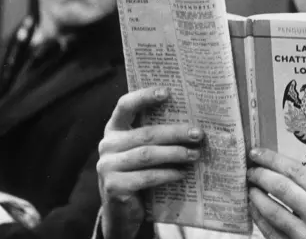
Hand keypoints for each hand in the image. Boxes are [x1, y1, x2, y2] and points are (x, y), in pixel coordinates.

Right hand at [97, 87, 203, 238]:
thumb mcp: (142, 151)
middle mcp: (107, 145)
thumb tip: (192, 124)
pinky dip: (167, 174)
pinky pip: (146, 177)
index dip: (144, 96)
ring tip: (195, 155)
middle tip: (198, 134)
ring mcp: (107, 167)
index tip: (168, 92)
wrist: (121, 212)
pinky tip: (182, 174)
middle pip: (145, 134)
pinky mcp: (114, 187)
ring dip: (175, 154)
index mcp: (114, 129)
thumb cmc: (138, 173)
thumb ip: (154, 136)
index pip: (125, 105)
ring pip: (147, 155)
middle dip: (175, 133)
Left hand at [247, 148, 305, 238]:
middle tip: (250, 171)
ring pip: (272, 211)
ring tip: (250, 188)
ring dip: (256, 196)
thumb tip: (282, 169)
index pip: (296, 171)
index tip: (257, 153)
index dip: (272, 159)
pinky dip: (259, 218)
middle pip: (282, 188)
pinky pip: (270, 232)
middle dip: (261, 175)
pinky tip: (254, 209)